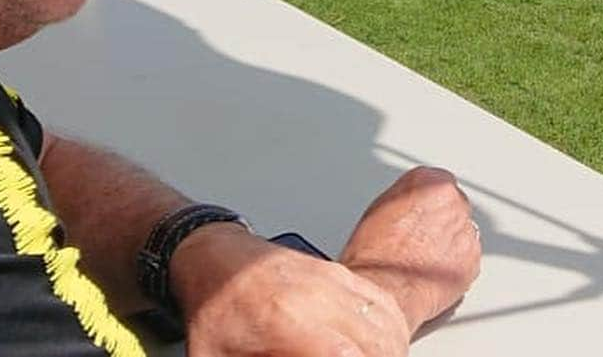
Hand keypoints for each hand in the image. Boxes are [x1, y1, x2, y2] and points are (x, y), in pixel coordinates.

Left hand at [171, 223, 410, 355]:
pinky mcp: (336, 270)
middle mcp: (315, 293)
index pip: (345, 354)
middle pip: (375, 338)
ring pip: (384, 317)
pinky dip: (389, 326)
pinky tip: (381, 344)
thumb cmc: (215, 308)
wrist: (213, 256)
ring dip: (388, 346)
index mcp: (285, 319)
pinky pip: (380, 299)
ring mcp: (329, 277)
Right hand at [339, 167, 480, 333]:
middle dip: (442, 220)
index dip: (428, 200)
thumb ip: (408, 196)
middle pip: (454, 205)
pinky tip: (433, 270)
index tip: (422, 210)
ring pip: (461, 232)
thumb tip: (414, 204)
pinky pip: (467, 258)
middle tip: (421, 237)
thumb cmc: (376, 250)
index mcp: (430, 181)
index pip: (438, 181)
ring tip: (424, 257)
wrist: (384, 286)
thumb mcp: (383, 205)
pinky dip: (455, 264)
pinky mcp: (473, 260)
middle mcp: (453, 201)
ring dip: (450, 241)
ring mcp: (466, 231)